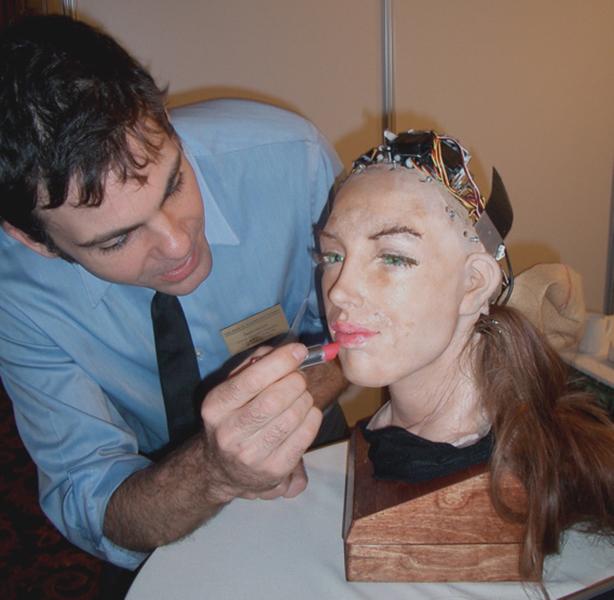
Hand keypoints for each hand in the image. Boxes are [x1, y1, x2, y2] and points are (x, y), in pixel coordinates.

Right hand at [200, 343, 321, 502]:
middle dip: (296, 381)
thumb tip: (285, 351)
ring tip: (301, 396)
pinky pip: (305, 435)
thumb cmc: (233, 417)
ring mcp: (252, 455)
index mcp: (215, 407)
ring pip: (293, 416)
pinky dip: (312, 417)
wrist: (223, 469)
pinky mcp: (275, 469)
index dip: (280, 362)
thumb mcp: (231, 389)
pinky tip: (305, 414)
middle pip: (275, 399)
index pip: (251, 380)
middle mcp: (229, 433)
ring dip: (305, 398)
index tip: (299, 351)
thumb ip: (254, 364)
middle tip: (299, 377)